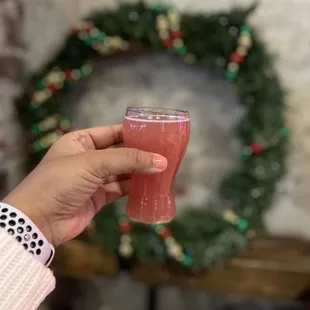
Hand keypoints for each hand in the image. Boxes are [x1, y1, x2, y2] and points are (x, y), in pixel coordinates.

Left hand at [3, 125, 166, 246]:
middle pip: (119, 153)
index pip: (112, 132)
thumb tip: (160, 161)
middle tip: (163, 153)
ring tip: (162, 168)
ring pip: (122, 172)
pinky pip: (120, 189)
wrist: (39, 221)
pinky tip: (149, 185)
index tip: (155, 135)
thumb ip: (127, 160)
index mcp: (80, 141)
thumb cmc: (60, 182)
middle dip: (140, 154)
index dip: (133, 133)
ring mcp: (93, 179)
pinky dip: (134, 188)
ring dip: (139, 171)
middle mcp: (87, 158)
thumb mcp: (93, 163)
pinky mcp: (98, 197)